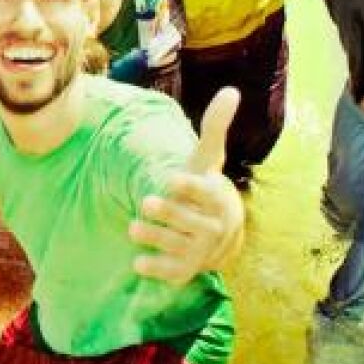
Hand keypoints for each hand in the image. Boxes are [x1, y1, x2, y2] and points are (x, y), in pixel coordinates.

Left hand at [129, 87, 245, 284]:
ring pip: (177, 246)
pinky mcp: (185, 269)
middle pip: (190, 222)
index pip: (205, 193)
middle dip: (169, 213)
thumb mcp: (208, 160)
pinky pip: (172, 273)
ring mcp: (199, 250)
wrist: (218, 234)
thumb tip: (231, 90)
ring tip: (132, 228)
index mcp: (216, 199)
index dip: (188, 188)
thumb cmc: (205, 188)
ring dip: (155, 238)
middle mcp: (211, 227)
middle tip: (145, 202)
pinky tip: (137, 264)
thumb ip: (214, 128)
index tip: (169, 178)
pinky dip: (157, 270)